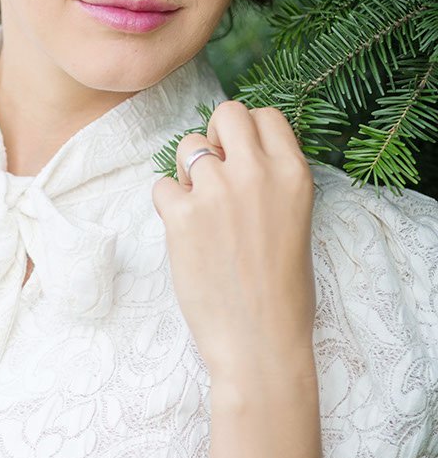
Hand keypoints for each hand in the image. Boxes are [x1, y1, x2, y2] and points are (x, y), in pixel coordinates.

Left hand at [152, 101, 316, 378]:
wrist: (260, 342)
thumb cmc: (282, 293)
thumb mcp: (296, 221)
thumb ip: (270, 181)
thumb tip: (235, 154)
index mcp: (293, 174)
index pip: (265, 116)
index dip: (247, 134)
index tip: (240, 158)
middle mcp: (257, 173)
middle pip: (226, 114)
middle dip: (215, 138)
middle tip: (215, 175)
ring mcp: (217, 191)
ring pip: (187, 146)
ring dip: (188, 172)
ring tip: (202, 212)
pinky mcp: (182, 215)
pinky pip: (161, 186)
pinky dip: (168, 206)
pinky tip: (185, 235)